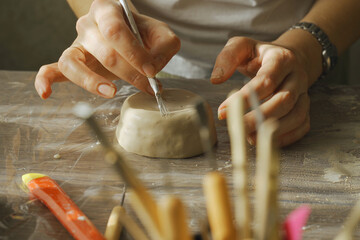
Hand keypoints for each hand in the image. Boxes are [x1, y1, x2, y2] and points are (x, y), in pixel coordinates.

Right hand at [35, 0, 179, 98]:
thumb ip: (164, 45)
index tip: (152, 70)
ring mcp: (76, 44)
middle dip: (129, 73)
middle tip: (147, 85)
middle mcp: (87, 25)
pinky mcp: (71, 61)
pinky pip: (53, 69)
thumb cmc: (141, 33)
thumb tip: (152, 68)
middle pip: (103, 52)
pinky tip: (45, 93)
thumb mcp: (160, 33)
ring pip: (74, 63)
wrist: (126, 32)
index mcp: (107, 11)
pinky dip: (45, 80)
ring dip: (92, 81)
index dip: (134, 53)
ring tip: (110, 92)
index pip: (116, 31)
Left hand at [212, 37, 311, 146]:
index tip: (223, 111)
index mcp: (282, 59)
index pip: (266, 81)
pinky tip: (267, 140)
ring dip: (274, 130)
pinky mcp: (305, 107)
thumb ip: (227, 58)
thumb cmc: (259, 54)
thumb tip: (216, 79)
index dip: (245, 99)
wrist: (287, 58)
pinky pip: (302, 125)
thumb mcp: (241, 46)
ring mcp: (304, 93)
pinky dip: (287, 136)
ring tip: (249, 137)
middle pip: (284, 100)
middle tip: (237, 127)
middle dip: (259, 117)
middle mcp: (297, 76)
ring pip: (296, 115)